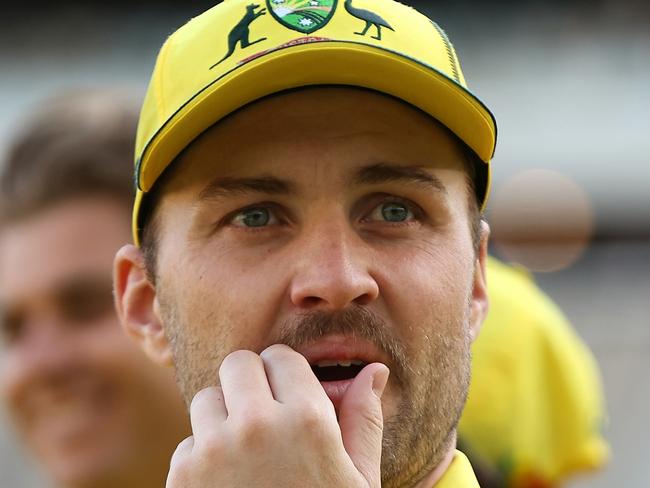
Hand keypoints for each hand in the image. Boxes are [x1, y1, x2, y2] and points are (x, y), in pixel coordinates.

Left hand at [166, 344, 389, 487]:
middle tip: (263, 411)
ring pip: (207, 397)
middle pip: (237, 363)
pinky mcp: (183, 476)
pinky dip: (203, 454)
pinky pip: (188, 440)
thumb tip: (374, 371)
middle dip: (250, 382)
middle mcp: (258, 425)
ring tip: (246, 451)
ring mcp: (215, 450)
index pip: (280, 357)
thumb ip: (364, 419)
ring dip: (224, 415)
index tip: (287, 392)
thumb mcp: (358, 479)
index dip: (285, 373)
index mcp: (308, 420)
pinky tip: (229, 484)